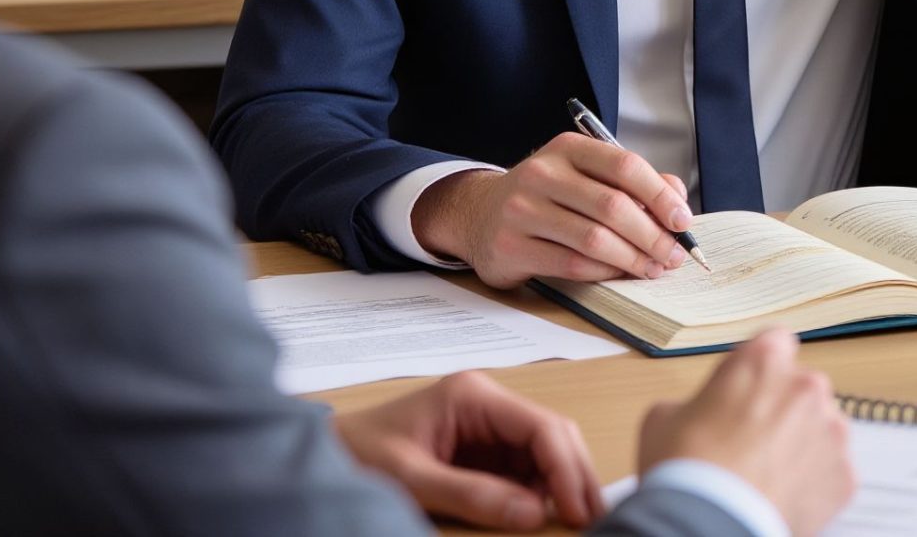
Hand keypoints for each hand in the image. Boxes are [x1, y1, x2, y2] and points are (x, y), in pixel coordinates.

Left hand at [335, 370, 600, 531]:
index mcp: (474, 395)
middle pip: (553, 435)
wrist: (324, 455)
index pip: (541, 426)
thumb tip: (531, 514)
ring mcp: (488, 426)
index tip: (575, 511)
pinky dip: (541, 492)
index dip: (566, 468)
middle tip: (592, 519)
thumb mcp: (410, 479)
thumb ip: (470, 494)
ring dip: (563, 484)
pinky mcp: (483, 449)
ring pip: (546, 452)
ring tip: (577, 521)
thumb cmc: (358, 456)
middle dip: (575, 476)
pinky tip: (549, 515)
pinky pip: (525, 468)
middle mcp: (489, 404)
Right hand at [414, 132, 695, 286]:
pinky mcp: (510, 247)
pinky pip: (571, 264)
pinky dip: (604, 273)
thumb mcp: (587, 176)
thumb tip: (676, 200)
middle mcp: (542, 173)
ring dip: (633, 259)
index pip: (625, 165)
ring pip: (594, 238)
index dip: (660, 195)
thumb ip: (634, 183)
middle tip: (674, 255)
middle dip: (652, 236)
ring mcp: (521, 210)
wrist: (480, 213)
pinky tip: (620, 275)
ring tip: (653, 269)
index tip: (682, 221)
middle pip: (612, 206)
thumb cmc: (550, 196)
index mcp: (568, 148)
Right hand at [639, 328, 855, 536]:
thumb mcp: (665, 417)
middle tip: (750, 440)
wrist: (709, 526)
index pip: (774, 344)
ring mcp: (831, 432)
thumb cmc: (685, 472)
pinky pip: (831, 470)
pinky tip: (781, 496)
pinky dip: (812, 482)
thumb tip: (703, 414)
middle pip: (800, 389)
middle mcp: (807, 388)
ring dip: (800, 444)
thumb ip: (699, 401)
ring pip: (821, 429)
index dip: (759, 368)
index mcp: (764, 362)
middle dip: (780, 409)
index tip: (749, 387)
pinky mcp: (844, 475)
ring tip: (765, 474)